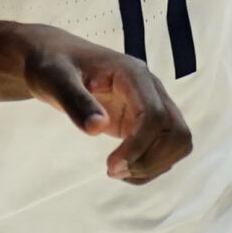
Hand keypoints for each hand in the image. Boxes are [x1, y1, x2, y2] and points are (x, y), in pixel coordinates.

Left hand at [16, 25, 193, 182]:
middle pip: (177, 133)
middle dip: (151, 160)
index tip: (110, 166)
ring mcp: (151, 105)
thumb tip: (97, 128)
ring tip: (116, 172)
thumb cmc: (54, 64)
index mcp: (133, 74)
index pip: (155, 115)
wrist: (55, 60)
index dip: (138, 146)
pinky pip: (163, 149)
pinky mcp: (145, 121)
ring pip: (177, 143)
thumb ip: (76, 101)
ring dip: (153, 166)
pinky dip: (149, 166)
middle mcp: (150, 89)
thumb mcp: (56, 79)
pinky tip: (121, 170)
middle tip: (113, 171)